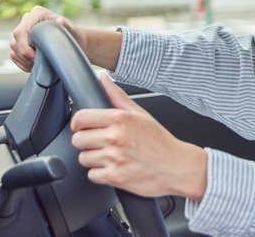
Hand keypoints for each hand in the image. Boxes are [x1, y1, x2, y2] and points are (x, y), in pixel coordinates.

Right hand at [9, 6, 87, 71]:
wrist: (73, 42)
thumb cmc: (73, 36)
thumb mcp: (72, 32)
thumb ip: (67, 26)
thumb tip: (60, 22)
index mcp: (38, 13)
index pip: (21, 32)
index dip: (26, 49)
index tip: (37, 59)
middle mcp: (27, 19)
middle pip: (15, 41)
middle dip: (26, 57)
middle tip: (38, 64)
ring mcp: (23, 31)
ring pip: (14, 49)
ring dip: (24, 61)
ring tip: (38, 65)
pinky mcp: (20, 42)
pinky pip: (14, 55)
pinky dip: (23, 63)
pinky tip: (34, 65)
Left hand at [71, 74, 206, 200]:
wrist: (176, 167)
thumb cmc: (160, 141)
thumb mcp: (140, 113)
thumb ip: (117, 96)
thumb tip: (103, 79)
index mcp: (120, 119)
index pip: (81, 118)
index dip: (78, 123)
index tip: (82, 126)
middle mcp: (115, 137)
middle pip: (78, 140)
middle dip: (85, 141)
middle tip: (98, 142)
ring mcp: (114, 158)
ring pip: (83, 158)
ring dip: (92, 158)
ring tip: (108, 155)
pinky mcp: (115, 177)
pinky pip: (92, 175)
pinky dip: (100, 174)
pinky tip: (113, 167)